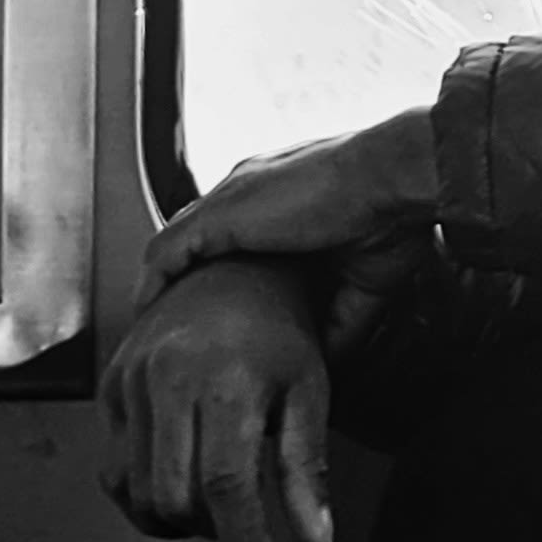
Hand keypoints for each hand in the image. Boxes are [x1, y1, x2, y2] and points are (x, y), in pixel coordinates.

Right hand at [99, 259, 339, 541]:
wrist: (231, 270)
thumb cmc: (278, 329)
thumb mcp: (309, 395)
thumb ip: (307, 471)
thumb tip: (316, 537)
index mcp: (225, 380)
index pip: (226, 486)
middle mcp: (168, 378)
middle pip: (174, 495)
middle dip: (208, 530)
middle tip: (238, 526)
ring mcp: (131, 381)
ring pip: (135, 490)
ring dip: (171, 518)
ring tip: (209, 505)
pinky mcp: (109, 386)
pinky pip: (112, 467)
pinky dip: (139, 495)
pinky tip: (174, 486)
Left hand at [138, 106, 436, 307]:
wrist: (393, 177)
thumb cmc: (393, 218)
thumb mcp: (362, 283)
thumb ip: (338, 322)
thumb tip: (321, 364)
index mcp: (281, 195)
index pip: (234, 232)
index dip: (222, 270)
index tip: (219, 308)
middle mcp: (247, 189)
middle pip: (196, 235)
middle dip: (185, 278)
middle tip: (180, 322)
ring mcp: (230, 199)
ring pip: (174, 243)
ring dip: (162, 284)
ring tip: (155, 324)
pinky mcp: (219, 216)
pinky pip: (164, 253)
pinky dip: (153, 283)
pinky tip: (147, 313)